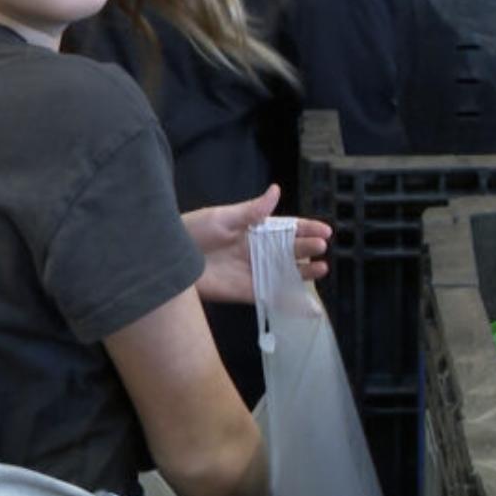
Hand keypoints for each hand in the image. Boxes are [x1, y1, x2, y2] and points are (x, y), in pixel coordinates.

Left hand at [182, 185, 331, 303]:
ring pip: (286, 274)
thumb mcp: (223, 218)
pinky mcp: (246, 293)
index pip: (286, 227)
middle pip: (289, 250)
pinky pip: (273, 297)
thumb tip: (276, 191)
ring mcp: (254, 272)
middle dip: (307, 248)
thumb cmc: (193, 232)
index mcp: (254, 229)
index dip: (306, 228)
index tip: (325, 230)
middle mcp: (258, 251)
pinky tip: (308, 305)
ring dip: (304, 273)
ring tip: (321, 269)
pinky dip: (291, 302)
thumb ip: (251, 210)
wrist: (170, 260)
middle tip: (321, 247)